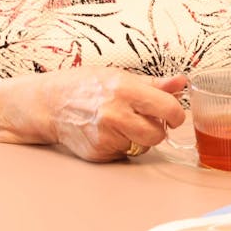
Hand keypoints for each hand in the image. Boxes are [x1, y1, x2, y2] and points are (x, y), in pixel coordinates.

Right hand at [0, 68, 187, 161]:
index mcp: (124, 89)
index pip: (168, 108)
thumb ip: (153, 84)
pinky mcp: (99, 153)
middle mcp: (115, 114)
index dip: (175, 114)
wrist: (49, 104)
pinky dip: (120, 146)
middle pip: (158, 134)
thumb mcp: (119, 76)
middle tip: (144, 119)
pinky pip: (124, 154)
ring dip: (138, 138)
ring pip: (143, 147)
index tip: (172, 114)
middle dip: (156, 129)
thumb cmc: (84, 86)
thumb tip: (181, 82)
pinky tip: (106, 132)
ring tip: (120, 123)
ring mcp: (106, 136)